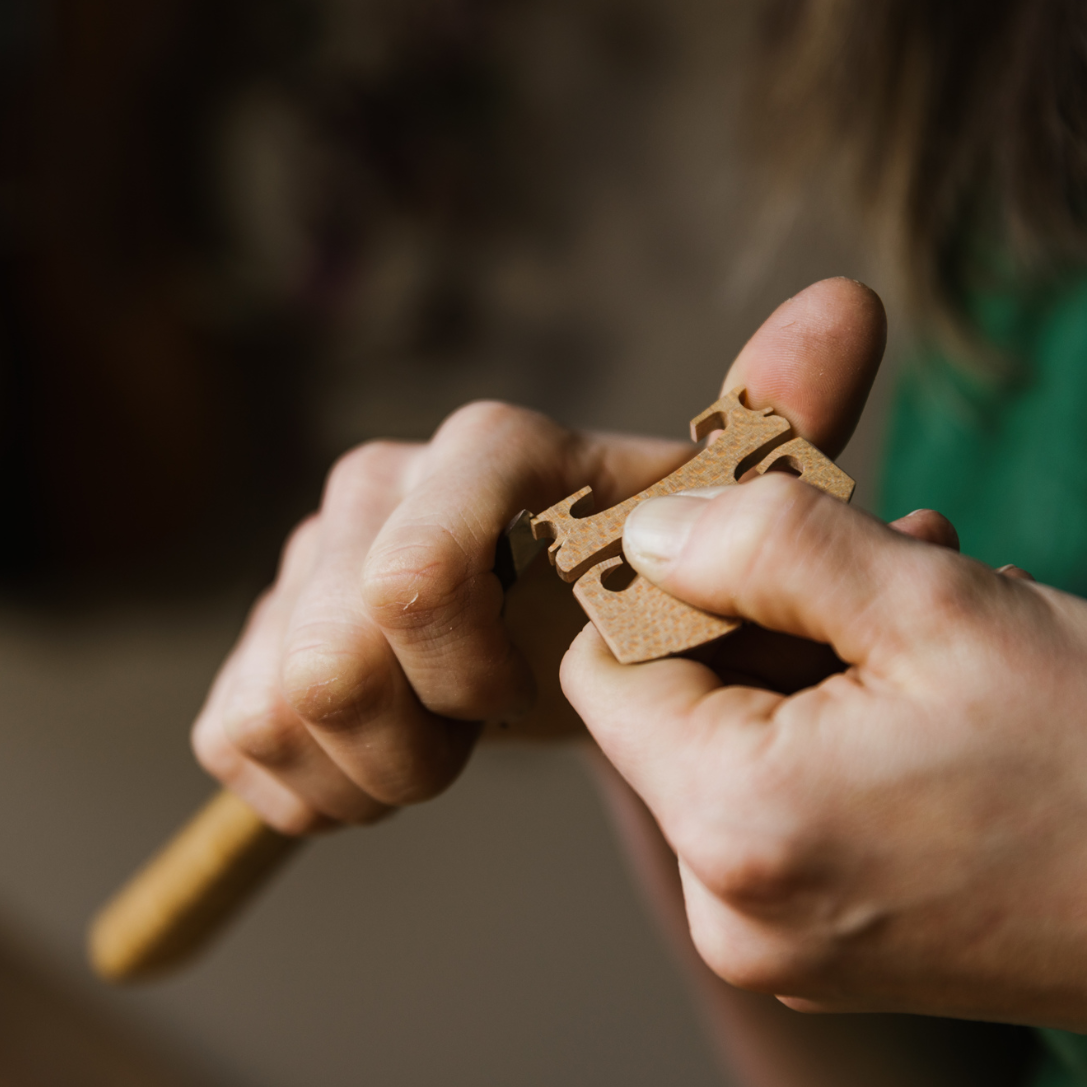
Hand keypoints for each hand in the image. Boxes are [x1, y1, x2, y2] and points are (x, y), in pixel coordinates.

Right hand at [190, 277, 887, 835]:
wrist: (558, 638)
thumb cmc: (643, 590)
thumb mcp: (719, 529)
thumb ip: (775, 427)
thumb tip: (851, 301)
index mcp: (480, 454)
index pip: (413, 576)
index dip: (462, 672)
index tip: (517, 696)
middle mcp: (373, 485)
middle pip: (331, 665)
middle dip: (413, 745)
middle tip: (475, 737)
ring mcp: (298, 559)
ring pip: (281, 711)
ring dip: (372, 769)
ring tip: (436, 747)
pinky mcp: (250, 634)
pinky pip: (235, 738)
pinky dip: (315, 786)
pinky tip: (380, 756)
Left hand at [562, 478, 1086, 1068]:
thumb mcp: (935, 606)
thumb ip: (768, 545)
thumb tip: (652, 529)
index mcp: (737, 824)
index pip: (606, 668)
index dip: (667, 578)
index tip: (756, 529)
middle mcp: (734, 908)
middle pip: (676, 708)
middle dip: (764, 614)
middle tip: (881, 557)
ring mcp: (780, 941)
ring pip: (741, 747)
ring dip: (817, 660)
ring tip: (931, 610)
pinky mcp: (830, 946)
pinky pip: (788, 805)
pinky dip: (838, 730)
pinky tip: (932, 684)